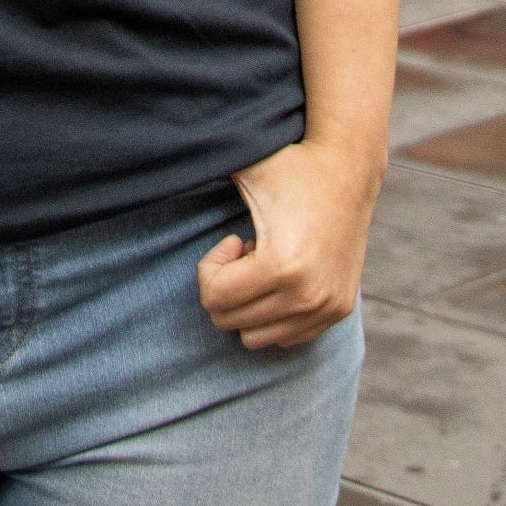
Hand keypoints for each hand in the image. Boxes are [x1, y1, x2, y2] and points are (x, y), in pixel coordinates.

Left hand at [196, 138, 379, 349]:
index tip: (232, 239)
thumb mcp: (244, 173)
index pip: (213, 298)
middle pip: (230, 321)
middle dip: (227, 286)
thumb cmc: (291, 168)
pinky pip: (288, 337)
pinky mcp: (339, 310)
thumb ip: (200, 175)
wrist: (349, 169)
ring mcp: (326, 308)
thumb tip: (155, 172)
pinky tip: (286, 274)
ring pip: (257, 338)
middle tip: (246, 250)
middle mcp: (307, 297)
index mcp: (280, 267)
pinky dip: (274, 313)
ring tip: (265, 264)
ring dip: (250, 303)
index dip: (210, 266)